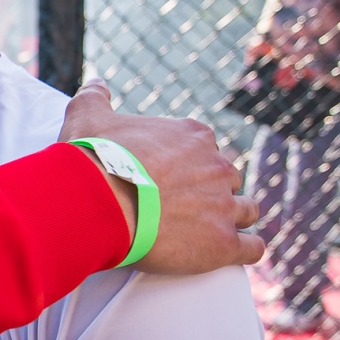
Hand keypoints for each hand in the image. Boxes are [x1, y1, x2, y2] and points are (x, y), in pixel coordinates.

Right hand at [58, 80, 263, 274]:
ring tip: (208, 233)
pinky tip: (230, 255)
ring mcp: (224, 205)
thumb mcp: (88, 117)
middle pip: (229, 179)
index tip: (170, 179)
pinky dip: (245, 251)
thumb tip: (97, 84)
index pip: (207, 149)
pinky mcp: (222, 243)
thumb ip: (95, 97)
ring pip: (247, 211)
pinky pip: (252, 249)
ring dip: (233, 219)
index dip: (191, 165)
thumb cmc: (94, 160)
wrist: (97, 203)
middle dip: (213, 192)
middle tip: (185, 208)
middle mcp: (217, 166)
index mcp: (194, 136)